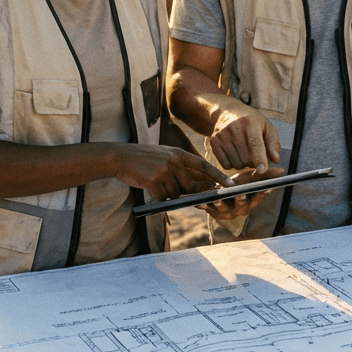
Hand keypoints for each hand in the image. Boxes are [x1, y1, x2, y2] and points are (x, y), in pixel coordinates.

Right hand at [113, 144, 229, 201]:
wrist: (120, 157)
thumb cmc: (143, 159)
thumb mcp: (165, 156)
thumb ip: (180, 167)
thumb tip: (196, 186)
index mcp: (179, 154)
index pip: (204, 166)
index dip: (218, 176)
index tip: (230, 184)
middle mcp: (174, 161)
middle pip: (189, 186)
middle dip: (182, 191)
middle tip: (168, 185)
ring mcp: (164, 171)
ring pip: (175, 194)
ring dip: (166, 193)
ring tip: (154, 181)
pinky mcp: (154, 181)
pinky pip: (163, 198)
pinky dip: (157, 197)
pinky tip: (148, 187)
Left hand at [198, 166, 282, 220]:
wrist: (218, 192)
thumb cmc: (237, 185)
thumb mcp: (250, 178)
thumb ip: (264, 174)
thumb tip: (283, 171)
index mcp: (251, 201)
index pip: (258, 197)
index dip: (262, 194)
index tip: (266, 189)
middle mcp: (241, 209)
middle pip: (242, 205)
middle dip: (241, 200)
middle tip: (240, 195)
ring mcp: (227, 212)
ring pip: (225, 209)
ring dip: (222, 204)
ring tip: (217, 199)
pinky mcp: (214, 213)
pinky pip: (209, 210)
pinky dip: (205, 206)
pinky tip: (200, 204)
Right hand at [208, 102, 280, 172]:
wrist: (227, 113)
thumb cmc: (252, 122)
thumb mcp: (267, 127)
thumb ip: (274, 143)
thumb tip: (276, 160)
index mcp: (250, 123)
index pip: (255, 144)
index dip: (259, 158)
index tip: (262, 170)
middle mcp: (234, 128)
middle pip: (246, 159)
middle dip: (253, 161)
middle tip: (253, 152)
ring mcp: (222, 135)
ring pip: (236, 164)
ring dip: (243, 163)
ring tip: (243, 151)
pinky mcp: (214, 142)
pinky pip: (225, 165)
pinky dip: (232, 164)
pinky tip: (234, 152)